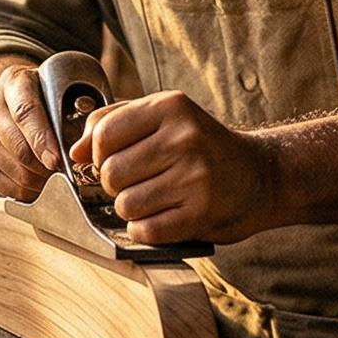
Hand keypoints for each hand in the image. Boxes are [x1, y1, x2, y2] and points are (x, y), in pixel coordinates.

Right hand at [0, 54, 64, 199]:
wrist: (9, 100)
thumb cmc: (44, 96)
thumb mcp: (59, 88)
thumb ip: (74, 107)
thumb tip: (87, 144)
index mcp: (13, 82)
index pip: (25, 113)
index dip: (41, 140)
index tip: (57, 161)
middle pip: (19, 149)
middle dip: (47, 168)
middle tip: (68, 173)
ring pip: (16, 171)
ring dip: (41, 181)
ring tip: (57, 177)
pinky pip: (7, 187)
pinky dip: (29, 191)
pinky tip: (42, 182)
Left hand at [77, 91, 284, 245]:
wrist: (262, 176)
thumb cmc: (201, 146)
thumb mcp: (162, 117)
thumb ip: (112, 123)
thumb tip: (75, 153)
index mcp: (170, 107)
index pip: (103, 134)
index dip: (99, 154)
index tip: (113, 158)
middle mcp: (185, 138)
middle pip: (110, 173)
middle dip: (115, 184)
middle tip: (138, 181)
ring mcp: (196, 176)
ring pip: (124, 204)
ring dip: (130, 208)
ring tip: (153, 198)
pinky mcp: (203, 212)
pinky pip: (146, 230)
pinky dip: (144, 229)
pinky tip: (161, 217)